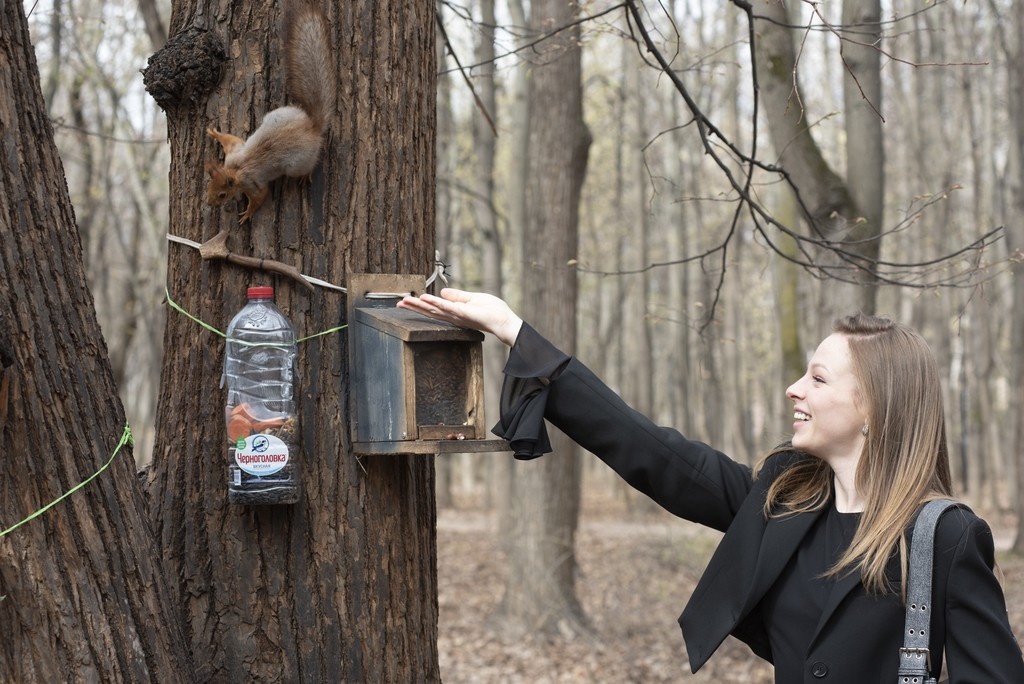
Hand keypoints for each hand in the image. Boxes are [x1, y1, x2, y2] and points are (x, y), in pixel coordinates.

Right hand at [397, 288, 522, 346]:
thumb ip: (457, 296)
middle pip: (430, 311)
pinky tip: (425, 299)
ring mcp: (458, 316)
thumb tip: (442, 293)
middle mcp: (453, 316)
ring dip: (420, 305)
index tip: (406, 300)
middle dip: (414, 306)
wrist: (505, 321)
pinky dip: (436, 303)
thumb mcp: (472, 299)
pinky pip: (447, 307)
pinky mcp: (464, 314)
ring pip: (435, 310)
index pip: (434, 308)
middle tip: (398, 303)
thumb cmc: (493, 311)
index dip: (420, 304)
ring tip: (405, 301)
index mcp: (454, 312)